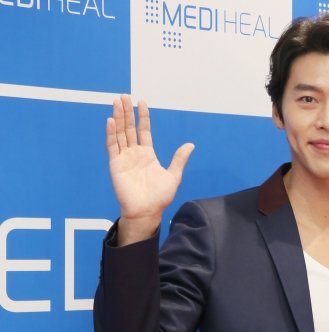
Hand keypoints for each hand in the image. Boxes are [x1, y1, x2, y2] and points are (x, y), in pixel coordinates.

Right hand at [106, 94, 194, 244]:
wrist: (147, 212)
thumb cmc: (159, 198)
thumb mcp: (173, 176)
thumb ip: (179, 159)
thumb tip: (190, 145)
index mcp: (147, 155)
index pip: (143, 131)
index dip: (142, 117)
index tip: (141, 102)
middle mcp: (134, 154)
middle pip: (129, 128)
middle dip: (127, 112)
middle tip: (124, 96)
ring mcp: (124, 158)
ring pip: (120, 134)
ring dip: (118, 117)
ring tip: (117, 101)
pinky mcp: (115, 165)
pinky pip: (112, 146)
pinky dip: (111, 133)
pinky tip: (111, 120)